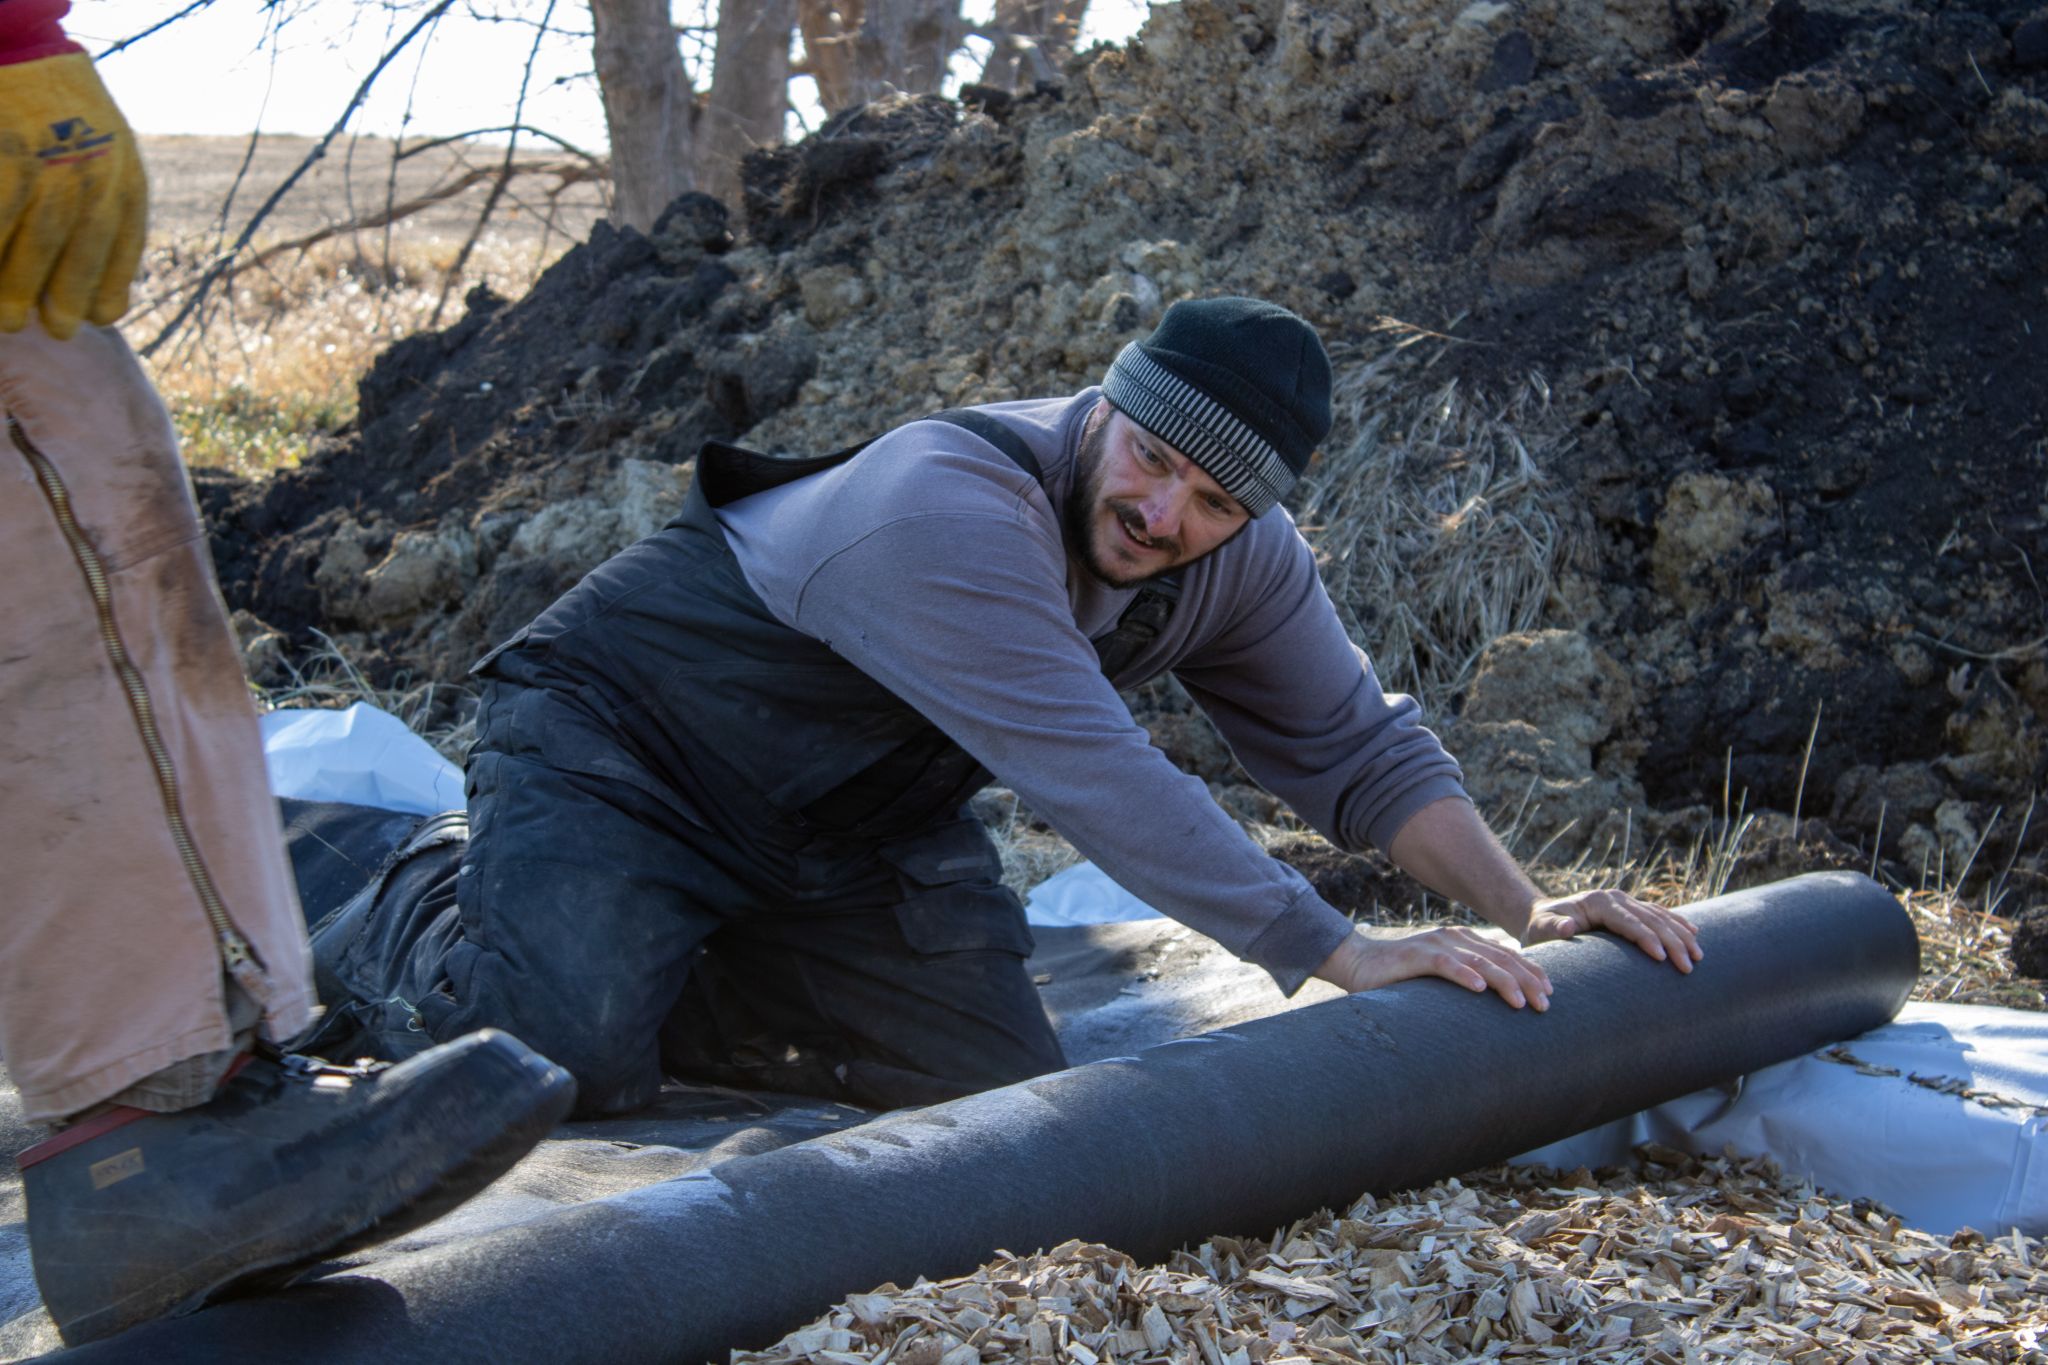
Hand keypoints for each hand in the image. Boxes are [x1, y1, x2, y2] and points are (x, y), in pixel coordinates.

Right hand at [0, 52, 146, 338]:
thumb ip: (108, 212)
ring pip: (35, 240)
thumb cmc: (67, 113)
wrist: (27, 50)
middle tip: (53, 332)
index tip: (94, 319)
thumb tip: (108, 297)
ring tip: (9, 319)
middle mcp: (91, 169)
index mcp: (123, 174)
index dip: (106, 286)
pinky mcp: (7, 154)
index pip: (121, 245)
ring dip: (20, 287)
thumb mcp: (108, 154)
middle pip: (78, 250)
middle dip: (64, 298)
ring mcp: (45, 160)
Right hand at [1315, 925, 1552, 1009]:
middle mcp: (1454, 939)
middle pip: (1501, 958)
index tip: (1552, 993)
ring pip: (1479, 961)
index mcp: (1464, 942)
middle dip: (1527, 981)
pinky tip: (1480, 989)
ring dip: (1504, 982)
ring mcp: (1435, 945)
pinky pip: (1444, 964)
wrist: (1359, 964)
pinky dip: (1464, 975)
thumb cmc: (1403, 978)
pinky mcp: (1415, 955)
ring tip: (1521, 1002)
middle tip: (1546, 1004)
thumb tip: (1498, 1003)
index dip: (1532, 972)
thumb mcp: (1442, 977)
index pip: (1507, 956)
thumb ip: (1467, 980)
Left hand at [1522, 888, 1701, 971]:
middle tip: (1688, 966)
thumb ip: (1552, 928)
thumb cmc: (1540, 928)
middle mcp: (1615, 898)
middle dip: (1672, 942)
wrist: (1543, 916)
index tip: (1663, 958)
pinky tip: (1694, 934)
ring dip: (1681, 935)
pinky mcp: (1630, 908)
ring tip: (1698, 956)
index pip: (1628, 921)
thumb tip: (1568, 926)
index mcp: (1598, 902)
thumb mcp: (1541, 929)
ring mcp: (1624, 901)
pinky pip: (1659, 915)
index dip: (1646, 938)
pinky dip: (1677, 924)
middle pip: (1650, 919)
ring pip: (1660, 916)